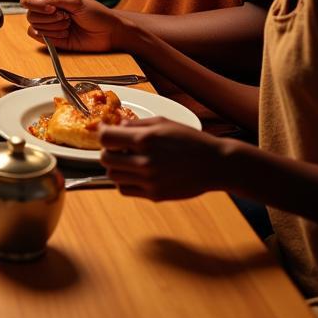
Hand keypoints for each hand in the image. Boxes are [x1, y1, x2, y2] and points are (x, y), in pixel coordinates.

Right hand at [20, 0, 123, 51]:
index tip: (51, 8)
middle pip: (30, 14)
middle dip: (49, 17)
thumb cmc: (96, 13)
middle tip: (66, 17)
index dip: (34, 4)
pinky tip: (64, 34)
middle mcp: (47, 11)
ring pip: (34, 26)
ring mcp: (49, 25)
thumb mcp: (75, 1)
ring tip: (69, 26)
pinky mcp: (52, 39)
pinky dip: (50, 36)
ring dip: (53, 27)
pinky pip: (39, 37)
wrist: (109, 33)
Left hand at [100, 118, 229, 200]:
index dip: (103, 133)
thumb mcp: (163, 123)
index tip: (106, 132)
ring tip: (128, 161)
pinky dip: (124, 182)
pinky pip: (125, 190)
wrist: (215, 165)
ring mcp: (150, 181)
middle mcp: (145, 161)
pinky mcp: (155, 195)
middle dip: (108, 151)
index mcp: (146, 139)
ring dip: (115, 167)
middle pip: (105, 159)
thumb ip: (136, 124)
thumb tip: (116, 126)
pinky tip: (135, 174)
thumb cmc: (190, 140)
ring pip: (112, 176)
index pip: (106, 138)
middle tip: (118, 149)